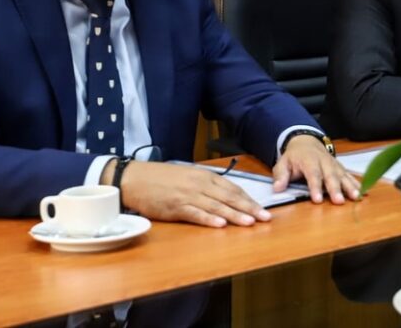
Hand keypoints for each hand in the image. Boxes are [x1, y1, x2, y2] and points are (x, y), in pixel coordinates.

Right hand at [109, 160, 271, 227]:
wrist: (134, 178)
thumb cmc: (161, 178)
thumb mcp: (188, 177)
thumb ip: (206, 186)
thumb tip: (226, 196)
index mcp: (204, 176)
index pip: (232, 188)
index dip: (249, 200)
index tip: (262, 209)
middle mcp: (199, 184)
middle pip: (229, 197)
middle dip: (249, 208)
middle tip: (265, 217)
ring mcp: (187, 195)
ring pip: (216, 206)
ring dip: (234, 215)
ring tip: (249, 223)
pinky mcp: (174, 207)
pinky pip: (195, 213)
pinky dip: (208, 219)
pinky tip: (220, 224)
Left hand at [272, 135, 360, 204]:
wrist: (306, 142)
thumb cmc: (295, 157)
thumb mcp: (283, 163)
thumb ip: (280, 176)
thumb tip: (277, 188)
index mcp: (309, 160)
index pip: (312, 174)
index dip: (315, 187)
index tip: (317, 199)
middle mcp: (324, 161)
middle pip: (330, 175)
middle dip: (335, 188)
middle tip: (338, 201)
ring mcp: (334, 164)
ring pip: (343, 175)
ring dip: (350, 186)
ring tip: (356, 197)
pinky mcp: (340, 168)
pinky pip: (349, 175)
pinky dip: (356, 183)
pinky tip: (363, 192)